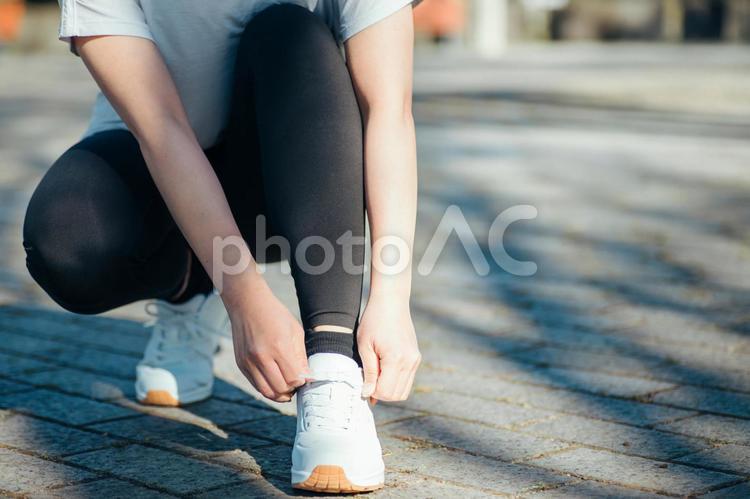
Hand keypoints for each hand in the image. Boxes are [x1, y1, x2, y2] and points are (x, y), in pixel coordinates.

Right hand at [223, 277, 307, 401]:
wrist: (247, 304)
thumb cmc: (274, 315)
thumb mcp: (295, 331)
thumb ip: (300, 357)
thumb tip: (307, 378)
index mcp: (278, 346)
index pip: (292, 379)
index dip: (301, 382)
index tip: (304, 378)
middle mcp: (261, 356)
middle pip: (280, 389)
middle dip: (291, 390)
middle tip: (297, 385)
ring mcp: (248, 361)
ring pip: (266, 392)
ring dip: (279, 394)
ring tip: (287, 388)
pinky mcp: (241, 364)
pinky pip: (255, 385)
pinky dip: (267, 388)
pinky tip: (275, 382)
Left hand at [357, 294, 420, 401]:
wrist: (391, 302)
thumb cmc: (373, 321)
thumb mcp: (365, 346)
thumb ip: (368, 372)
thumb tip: (367, 394)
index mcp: (396, 358)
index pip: (385, 391)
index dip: (372, 392)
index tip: (363, 384)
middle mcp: (409, 361)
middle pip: (396, 395)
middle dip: (380, 394)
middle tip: (368, 381)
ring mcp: (415, 360)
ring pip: (403, 391)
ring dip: (389, 390)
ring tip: (376, 376)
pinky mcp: (416, 357)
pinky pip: (408, 380)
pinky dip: (396, 382)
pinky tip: (384, 372)